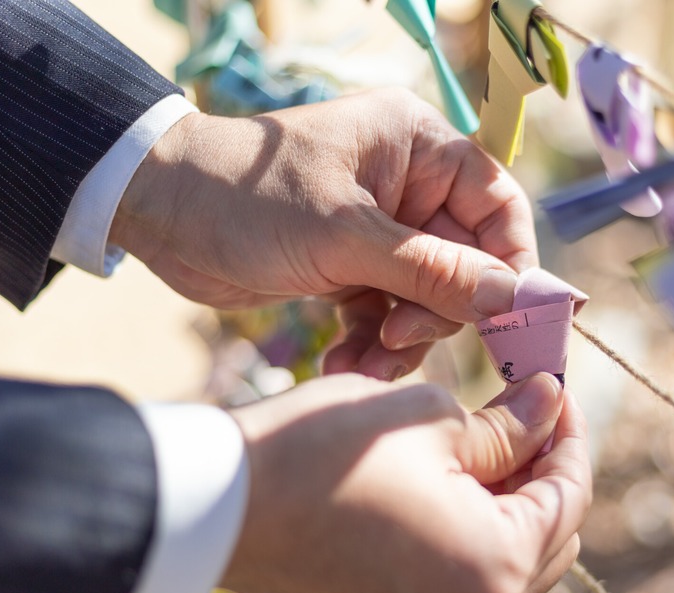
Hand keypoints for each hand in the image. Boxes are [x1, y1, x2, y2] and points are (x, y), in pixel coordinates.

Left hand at [111, 89, 537, 380]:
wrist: (156, 216)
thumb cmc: (245, 197)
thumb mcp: (344, 237)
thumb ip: (434, 271)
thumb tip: (516, 299)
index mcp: (419, 146)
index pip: (498, 205)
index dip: (511, 264)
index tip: (509, 320)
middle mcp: (409, 185)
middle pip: (467, 264)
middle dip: (437, 312)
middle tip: (399, 341)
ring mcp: (381, 232)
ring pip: (428, 300)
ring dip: (401, 341)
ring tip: (362, 365)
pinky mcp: (353, 270)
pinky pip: (389, 316)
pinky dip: (371, 347)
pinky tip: (340, 366)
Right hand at [220, 372, 590, 592]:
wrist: (217, 507)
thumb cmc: (324, 452)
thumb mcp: (431, 418)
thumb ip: (508, 424)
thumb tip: (549, 406)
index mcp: (495, 566)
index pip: (569, 497)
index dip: (568, 434)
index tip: (554, 387)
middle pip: (550, 539)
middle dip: (544, 472)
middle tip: (522, 410)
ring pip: (509, 563)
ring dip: (510, 503)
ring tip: (483, 438)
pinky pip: (463, 580)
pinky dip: (471, 532)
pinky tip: (446, 480)